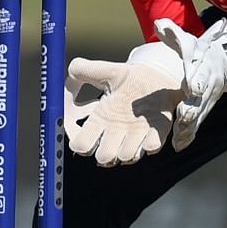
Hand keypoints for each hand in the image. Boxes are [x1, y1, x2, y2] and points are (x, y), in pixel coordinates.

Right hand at [63, 40, 183, 166]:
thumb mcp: (105, 71)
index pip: (82, 144)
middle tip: (112, 133)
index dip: (81, 142)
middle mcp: (117, 133)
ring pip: (127, 157)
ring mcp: (137, 136)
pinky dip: (150, 142)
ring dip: (128, 148)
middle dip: (106, 151)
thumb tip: (69, 72)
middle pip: (104, 158)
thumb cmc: (130, 79)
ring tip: (133, 130)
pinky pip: (152, 146)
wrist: (157, 77)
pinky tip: (149, 129)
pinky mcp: (157, 133)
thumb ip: (83, 70)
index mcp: (101, 120)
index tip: (85, 128)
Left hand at [154, 19, 226, 150]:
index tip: (192, 86)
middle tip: (183, 116)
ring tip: (178, 138)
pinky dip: (188, 135)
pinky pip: (197, 124)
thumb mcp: (187, 40)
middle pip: (200, 98)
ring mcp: (206, 100)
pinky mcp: (203, 110)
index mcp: (203, 66)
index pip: (201, 72)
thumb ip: (173, 33)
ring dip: (189, 126)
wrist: (222, 63)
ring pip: (198, 114)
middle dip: (192, 107)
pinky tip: (178, 145)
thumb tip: (159, 24)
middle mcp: (207, 85)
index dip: (197, 79)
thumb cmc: (198, 51)